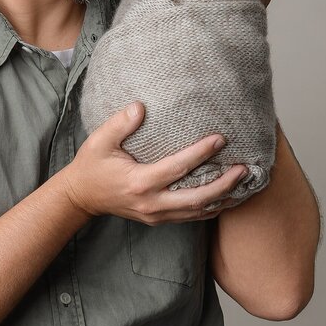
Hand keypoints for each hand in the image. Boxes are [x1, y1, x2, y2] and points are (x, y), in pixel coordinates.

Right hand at [58, 102, 249, 224]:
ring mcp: (156, 215)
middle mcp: (151, 203)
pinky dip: (210, 208)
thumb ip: (120, 124)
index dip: (201, 153)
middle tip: (243, 168)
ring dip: (222, 198)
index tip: (220, 138)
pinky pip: (190, 217)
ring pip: (197, 212)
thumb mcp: (99, 141)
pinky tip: (226, 197)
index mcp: (140, 182)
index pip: (178, 167)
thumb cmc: (91, 166)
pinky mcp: (158, 219)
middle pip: (197, 198)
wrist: (81, 197)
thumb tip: (140, 107)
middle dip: (224, 184)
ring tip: (243, 183)